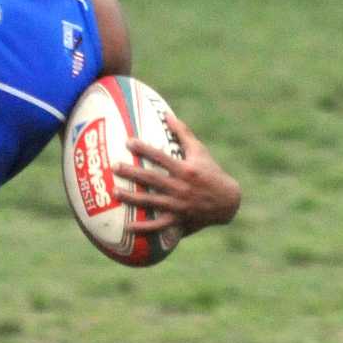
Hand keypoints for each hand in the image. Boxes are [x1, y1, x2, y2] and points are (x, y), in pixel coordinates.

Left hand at [112, 113, 240, 234]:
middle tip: (115, 167)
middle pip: (152, 180)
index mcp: (185, 170)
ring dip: (132, 198)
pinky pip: (158, 226)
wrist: (228, 202)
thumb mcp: (200, 151)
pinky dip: (144, 228)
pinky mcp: (179, 221)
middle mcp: (181, 188)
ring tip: (115, 193)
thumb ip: (183, 133)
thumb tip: (166, 114)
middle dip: (132, 173)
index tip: (128, 142)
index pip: (161, 157)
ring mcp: (179, 206)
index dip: (144, 149)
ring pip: (151, 202)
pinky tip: (128, 226)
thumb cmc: (211, 172)